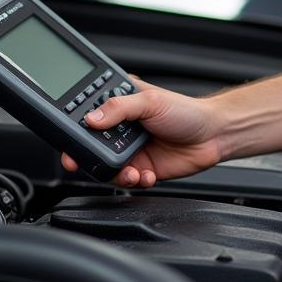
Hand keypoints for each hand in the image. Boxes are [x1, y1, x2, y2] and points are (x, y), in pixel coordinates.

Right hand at [61, 77, 222, 186]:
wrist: (213, 135)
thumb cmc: (185, 110)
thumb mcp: (151, 101)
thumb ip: (119, 108)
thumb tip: (91, 118)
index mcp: (121, 105)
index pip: (89, 115)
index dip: (76, 129)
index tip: (69, 141)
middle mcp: (122, 128)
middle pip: (93, 145)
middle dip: (89, 157)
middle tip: (85, 163)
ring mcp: (131, 150)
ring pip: (107, 167)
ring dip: (115, 172)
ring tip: (131, 170)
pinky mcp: (141, 169)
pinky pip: (126, 181)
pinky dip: (134, 181)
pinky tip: (147, 174)